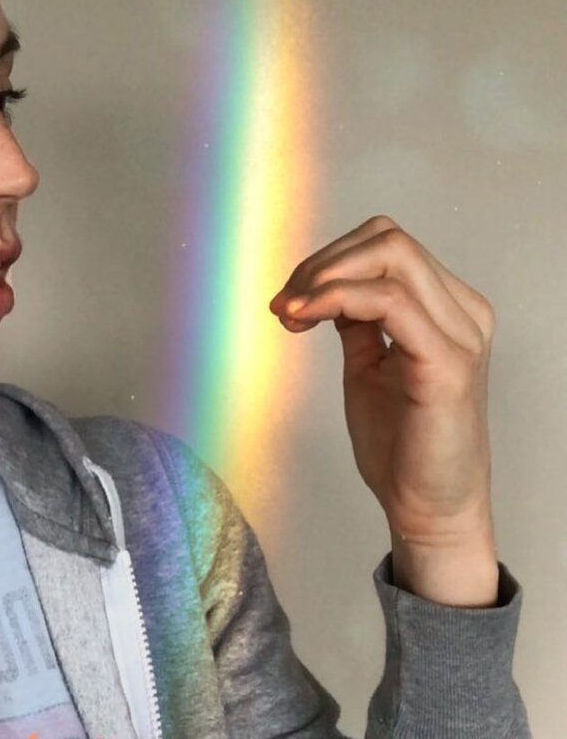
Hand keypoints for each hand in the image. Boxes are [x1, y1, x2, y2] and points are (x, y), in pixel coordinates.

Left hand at [269, 215, 496, 550]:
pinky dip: (337, 298)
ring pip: (391, 255)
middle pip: (387, 238)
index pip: (386, 245)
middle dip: (323, 263)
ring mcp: (460, 335)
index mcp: (449, 309)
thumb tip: (325, 285)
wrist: (427, 511)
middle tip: (286, 303)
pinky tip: (305, 318)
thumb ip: (358, 320)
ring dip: (325, 276)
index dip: (329, 260)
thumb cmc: (402, 444)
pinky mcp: (447, 364)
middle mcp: (463, 313)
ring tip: (291, 313)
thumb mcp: (370, 364)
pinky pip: (390, 301)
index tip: (289, 298)